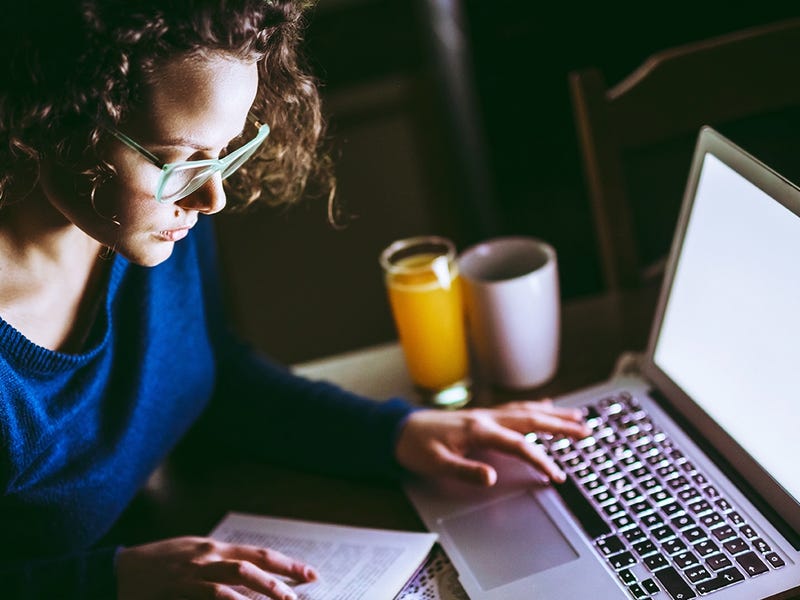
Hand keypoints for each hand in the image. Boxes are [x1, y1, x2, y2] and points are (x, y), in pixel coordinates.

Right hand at [116, 536, 317, 599]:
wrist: (117, 571)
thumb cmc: (157, 566)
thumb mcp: (191, 557)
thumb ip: (219, 565)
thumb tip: (251, 578)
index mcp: (214, 547)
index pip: (259, 553)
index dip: (286, 563)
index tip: (310, 574)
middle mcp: (209, 555)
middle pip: (254, 562)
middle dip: (284, 575)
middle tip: (306, 587)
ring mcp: (194, 570)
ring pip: (238, 576)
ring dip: (264, 589)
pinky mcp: (180, 587)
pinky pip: (211, 594)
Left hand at [395, 400, 590, 486]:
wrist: (398, 429)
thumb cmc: (415, 446)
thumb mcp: (436, 463)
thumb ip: (465, 470)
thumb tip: (492, 477)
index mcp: (478, 430)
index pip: (518, 445)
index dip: (540, 460)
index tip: (556, 476)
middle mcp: (485, 418)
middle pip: (530, 419)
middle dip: (560, 426)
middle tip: (586, 432)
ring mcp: (485, 414)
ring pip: (526, 411)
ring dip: (553, 414)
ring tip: (577, 418)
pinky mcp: (481, 416)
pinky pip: (515, 409)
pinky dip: (534, 407)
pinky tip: (546, 406)